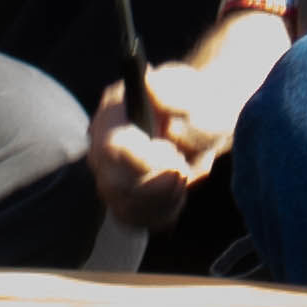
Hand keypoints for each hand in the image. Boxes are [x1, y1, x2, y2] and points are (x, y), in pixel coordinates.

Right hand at [93, 10, 288, 227]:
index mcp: (112, 113)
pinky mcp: (122, 200)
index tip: (176, 156)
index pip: (111, 147)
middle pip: (114, 185)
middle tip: (183, 168)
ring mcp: (108, 177)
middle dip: (159, 185)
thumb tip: (151, 86)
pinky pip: (135, 220)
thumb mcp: (194, 91)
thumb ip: (175, 92)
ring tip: (183, 174)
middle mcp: (101, 148)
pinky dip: (164, 211)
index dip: (145, 160)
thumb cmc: (198, 103)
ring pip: (126, 208)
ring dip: (165, 198)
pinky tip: (177, 191)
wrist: (204, 124)